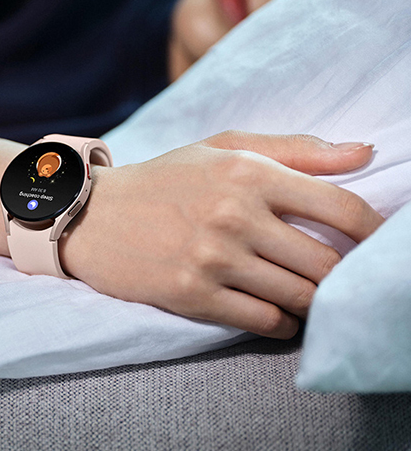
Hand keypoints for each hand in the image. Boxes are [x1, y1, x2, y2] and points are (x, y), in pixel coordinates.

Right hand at [60, 131, 382, 338]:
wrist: (91, 216)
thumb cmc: (164, 179)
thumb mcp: (222, 148)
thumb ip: (296, 149)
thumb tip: (368, 151)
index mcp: (247, 172)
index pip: (341, 207)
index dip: (374, 232)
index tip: (377, 244)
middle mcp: (234, 215)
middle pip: (326, 262)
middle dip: (338, 272)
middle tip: (328, 272)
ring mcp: (213, 258)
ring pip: (300, 295)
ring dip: (309, 298)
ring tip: (300, 290)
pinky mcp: (193, 295)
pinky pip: (266, 320)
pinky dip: (281, 321)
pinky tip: (273, 308)